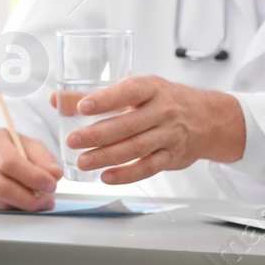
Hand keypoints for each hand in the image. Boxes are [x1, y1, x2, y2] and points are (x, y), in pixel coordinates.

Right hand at [0, 127, 63, 210]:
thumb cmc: (8, 149)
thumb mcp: (28, 146)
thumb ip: (44, 159)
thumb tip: (55, 174)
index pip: (10, 162)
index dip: (33, 177)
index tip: (51, 185)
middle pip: (1, 187)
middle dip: (29, 198)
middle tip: (46, 201)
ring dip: (21, 206)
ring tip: (35, 200)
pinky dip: (7, 209)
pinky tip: (15, 201)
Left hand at [55, 75, 243, 184]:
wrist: (208, 118)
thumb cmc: (164, 99)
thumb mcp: (136, 89)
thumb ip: (96, 95)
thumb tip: (56, 99)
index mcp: (152, 87)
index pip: (129, 91)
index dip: (105, 99)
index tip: (82, 107)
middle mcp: (163, 110)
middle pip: (128, 124)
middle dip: (98, 134)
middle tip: (72, 140)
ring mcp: (169, 135)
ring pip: (136, 147)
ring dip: (107, 156)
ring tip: (82, 162)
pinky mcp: (172, 157)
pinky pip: (148, 167)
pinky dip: (127, 174)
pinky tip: (106, 177)